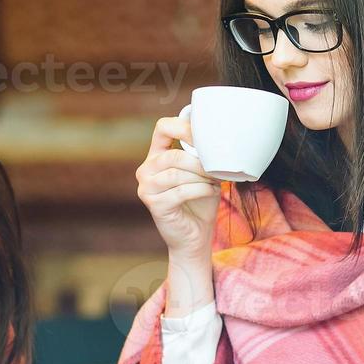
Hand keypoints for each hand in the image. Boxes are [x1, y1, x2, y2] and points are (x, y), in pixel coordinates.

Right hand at [136, 116, 220, 314]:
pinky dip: (201, 189)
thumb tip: (217, 137)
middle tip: (218, 169)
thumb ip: (201, 155)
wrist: (195, 237)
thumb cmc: (200, 201)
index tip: (206, 137)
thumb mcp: (202, 172)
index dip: (184, 127)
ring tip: (215, 181)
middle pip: (173, 155)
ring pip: (177, 173)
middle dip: (200, 162)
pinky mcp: (154, 204)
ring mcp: (146, 187)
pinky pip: (181, 190)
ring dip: (202, 176)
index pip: (163, 127)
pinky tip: (211, 191)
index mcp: (156, 156)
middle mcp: (146, 170)